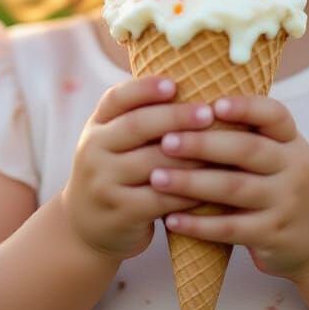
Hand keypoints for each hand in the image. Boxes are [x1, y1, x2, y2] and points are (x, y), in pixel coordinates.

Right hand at [61, 76, 215, 263]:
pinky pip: (160, 200)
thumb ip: (142, 117)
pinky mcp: (119, 214)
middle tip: (208, 112)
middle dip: (175, 117)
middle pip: (136, 126)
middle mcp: (93, 150)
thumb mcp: (116, 141)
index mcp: (97, 125)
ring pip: (152, 164)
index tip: (174, 84)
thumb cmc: (118, 172)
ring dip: (190, 155)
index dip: (144, 89)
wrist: (88, 227)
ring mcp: (102, 183)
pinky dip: (188, 191)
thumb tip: (195, 82)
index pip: (116, 98)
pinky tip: (212, 184)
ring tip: (220, 147)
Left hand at [150, 94, 308, 281]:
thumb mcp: (283, 155)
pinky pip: (230, 229)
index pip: (275, 115)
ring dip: (191, 183)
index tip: (213, 104)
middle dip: (202, 144)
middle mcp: (294, 168)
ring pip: (234, 189)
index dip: (245, 107)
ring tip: (156, 178)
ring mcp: (286, 203)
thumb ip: (250, 134)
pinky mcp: (273, 236)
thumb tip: (190, 104)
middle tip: (165, 141)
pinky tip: (171, 219)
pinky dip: (198, 225)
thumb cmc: (285, 186)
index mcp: (292, 141)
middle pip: (247, 149)